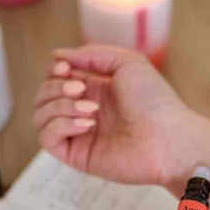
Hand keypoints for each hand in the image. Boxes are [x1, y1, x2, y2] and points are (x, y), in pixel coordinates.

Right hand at [33, 44, 193, 184]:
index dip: (55, 70)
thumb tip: (56, 56)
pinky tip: (86, 124)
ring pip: (40, 115)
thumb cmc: (155, 101)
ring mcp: (80, 134)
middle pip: (44, 95)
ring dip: (58, 105)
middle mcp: (84, 111)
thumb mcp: (127, 62)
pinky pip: (47, 138)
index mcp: (95, 90)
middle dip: (56, 87)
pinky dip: (59, 125)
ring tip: (90, 109)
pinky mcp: (78, 155)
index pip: (56, 78)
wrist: (168, 139)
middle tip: (82, 89)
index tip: (66, 68)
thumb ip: (92, 54)